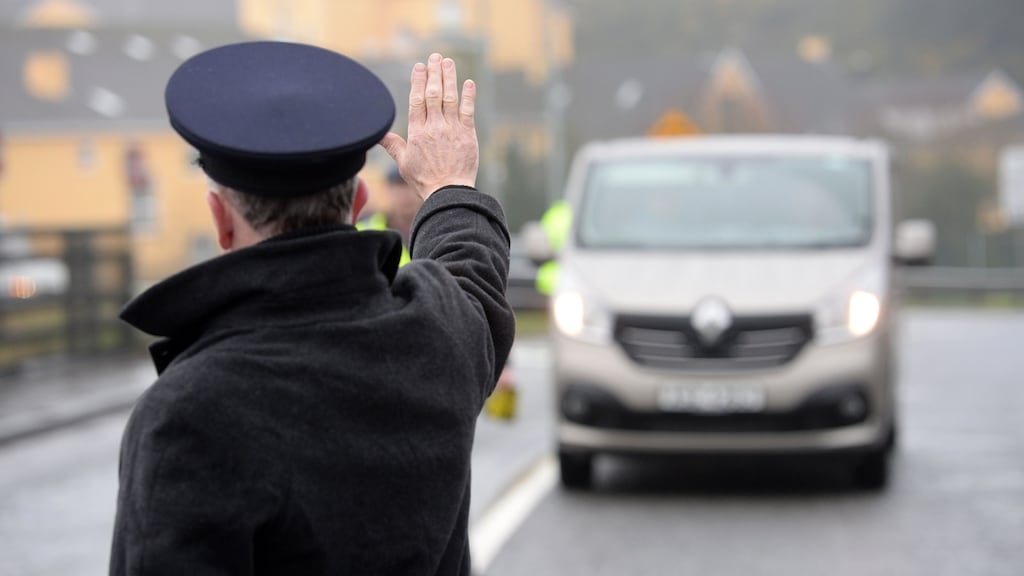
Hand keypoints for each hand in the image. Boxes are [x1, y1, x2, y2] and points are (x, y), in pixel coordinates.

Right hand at [380, 53, 478, 200]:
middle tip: (435, 57)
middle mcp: (434, 127)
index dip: (418, 81)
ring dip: (449, 78)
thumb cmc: (424, 181)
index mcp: (417, 132)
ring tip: (448, 62)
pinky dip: (468, 96)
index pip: (417, 100)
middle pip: (433, 94)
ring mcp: (452, 129)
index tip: (420, 67)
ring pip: (450, 98)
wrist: (448, 193)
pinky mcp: (468, 135)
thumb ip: (393, 145)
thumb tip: (378, 135)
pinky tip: (468, 83)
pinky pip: (468, 111)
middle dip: (434, 73)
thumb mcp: (404, 163)